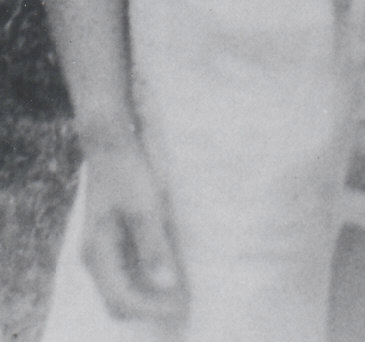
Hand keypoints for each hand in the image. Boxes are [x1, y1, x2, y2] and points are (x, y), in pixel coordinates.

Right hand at [80, 137, 185, 322]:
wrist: (112, 144)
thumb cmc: (128, 173)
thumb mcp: (146, 209)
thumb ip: (154, 247)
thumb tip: (166, 283)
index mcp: (97, 254)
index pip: (120, 300)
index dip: (150, 308)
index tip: (179, 304)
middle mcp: (94, 257)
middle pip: (118, 299)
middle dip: (149, 305)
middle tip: (182, 299)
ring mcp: (101, 249)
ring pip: (122, 286)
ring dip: (148, 291)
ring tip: (179, 286)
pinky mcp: (110, 239)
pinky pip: (125, 269)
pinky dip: (145, 274)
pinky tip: (168, 265)